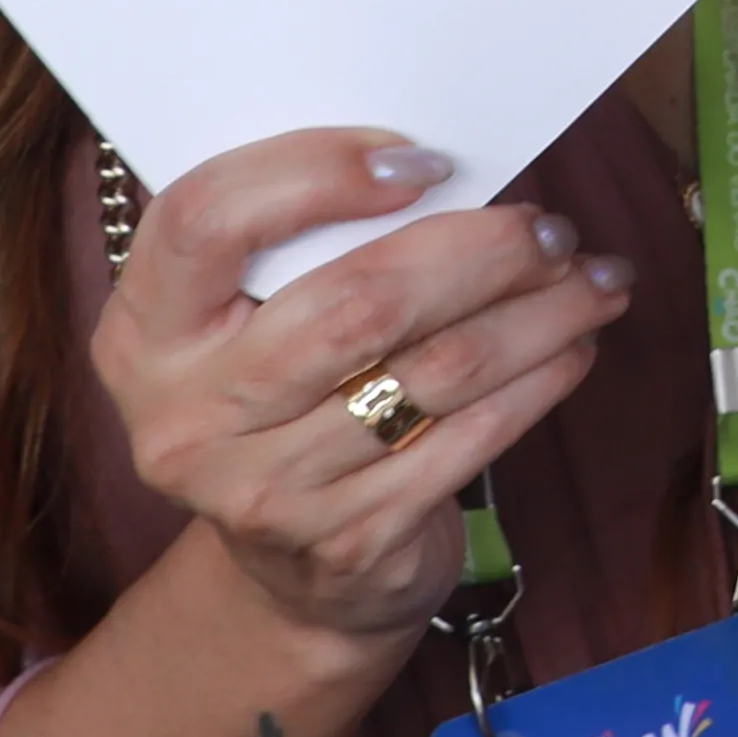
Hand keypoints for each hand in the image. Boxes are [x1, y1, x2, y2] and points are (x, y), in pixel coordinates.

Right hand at [93, 130, 633, 646]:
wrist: (292, 575)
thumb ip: (307, 246)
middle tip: (550, 228)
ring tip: (592, 279)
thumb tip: (448, 170)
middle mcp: (186, 416)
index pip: (206, 218)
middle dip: (478, 252)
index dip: (316, 173)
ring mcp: (262, 490)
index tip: (423, 161)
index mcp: (145, 332)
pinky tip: (571, 348)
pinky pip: (467, 441)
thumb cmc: (287, 402)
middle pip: (354, 302)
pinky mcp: (345, 541)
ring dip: (535, 315)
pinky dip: (536, 383)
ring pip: (432, 372)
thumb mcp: (252, 323)